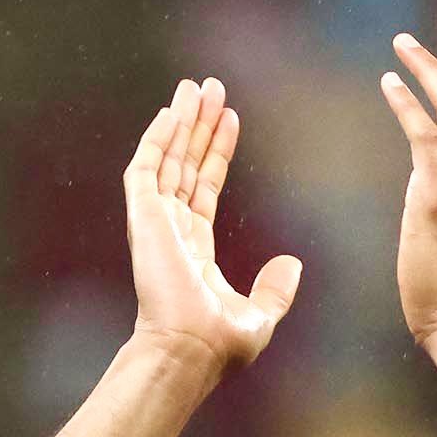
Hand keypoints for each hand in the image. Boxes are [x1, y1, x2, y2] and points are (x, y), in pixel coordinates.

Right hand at [124, 78, 302, 375]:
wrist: (191, 350)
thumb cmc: (219, 345)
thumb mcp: (259, 317)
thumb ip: (274, 290)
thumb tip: (291, 264)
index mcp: (195, 254)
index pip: (204, 190)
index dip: (217, 155)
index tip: (231, 121)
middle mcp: (172, 234)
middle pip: (185, 166)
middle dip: (198, 127)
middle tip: (210, 88)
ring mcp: (156, 225)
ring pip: (167, 160)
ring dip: (181, 122)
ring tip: (196, 86)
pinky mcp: (145, 219)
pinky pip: (146, 169)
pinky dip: (157, 139)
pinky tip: (171, 112)